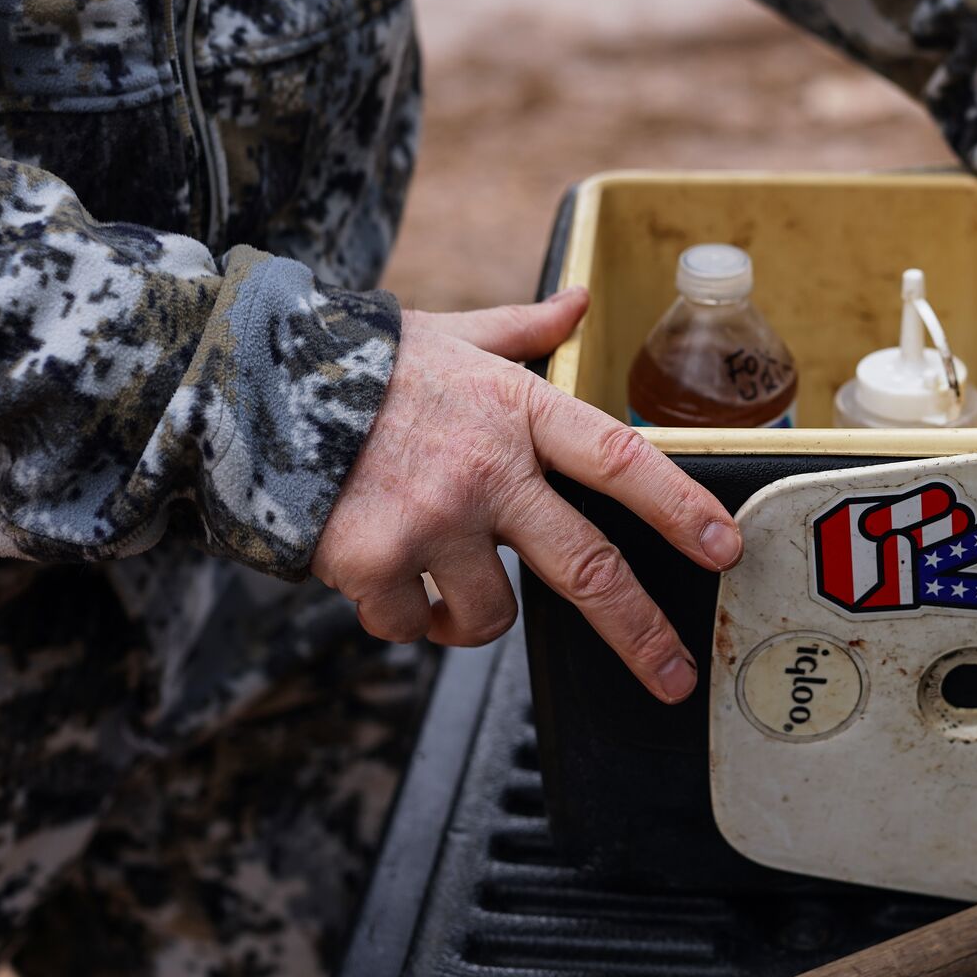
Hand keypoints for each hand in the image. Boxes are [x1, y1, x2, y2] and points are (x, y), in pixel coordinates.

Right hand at [311, 288, 741, 702]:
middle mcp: (487, 470)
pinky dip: (402, 617)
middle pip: (587, 568)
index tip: (725, 547)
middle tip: (673, 675)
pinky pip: (410, 624)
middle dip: (639, 632)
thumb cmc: (365, 363)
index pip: (619, 461)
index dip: (678, 507)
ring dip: (472, 617)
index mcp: (518, 412)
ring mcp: (431, 522)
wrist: (251, 383)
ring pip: (490, 615)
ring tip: (443, 578)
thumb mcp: (455, 334)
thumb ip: (524, 328)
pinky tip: (381, 576)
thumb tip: (580, 301)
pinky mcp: (372, 564)